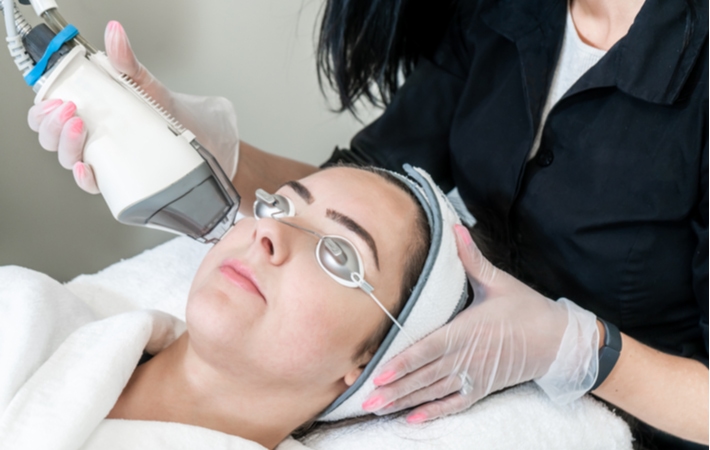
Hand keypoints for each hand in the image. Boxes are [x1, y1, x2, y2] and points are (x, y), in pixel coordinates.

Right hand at [27, 21, 238, 193]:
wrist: (214, 145)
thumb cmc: (180, 121)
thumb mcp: (153, 90)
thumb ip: (131, 66)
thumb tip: (116, 33)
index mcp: (96, 116)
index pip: (54, 117)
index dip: (45, 111)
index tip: (56, 101)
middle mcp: (98, 140)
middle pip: (55, 139)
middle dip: (52, 126)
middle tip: (68, 112)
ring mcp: (111, 161)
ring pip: (71, 160)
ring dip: (67, 146)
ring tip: (80, 127)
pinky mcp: (126, 180)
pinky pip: (97, 184)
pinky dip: (86, 177)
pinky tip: (87, 167)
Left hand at [361, 224, 598, 422]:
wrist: (560, 341)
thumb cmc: (527, 309)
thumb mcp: (500, 281)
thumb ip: (472, 259)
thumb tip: (455, 229)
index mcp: (468, 330)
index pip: (430, 348)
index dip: (404, 362)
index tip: (380, 372)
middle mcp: (468, 357)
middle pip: (425, 375)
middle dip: (394, 387)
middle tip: (365, 398)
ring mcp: (475, 376)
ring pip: (434, 392)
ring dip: (405, 401)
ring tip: (378, 408)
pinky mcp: (483, 388)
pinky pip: (455, 404)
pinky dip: (433, 413)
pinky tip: (412, 420)